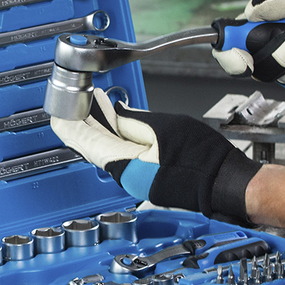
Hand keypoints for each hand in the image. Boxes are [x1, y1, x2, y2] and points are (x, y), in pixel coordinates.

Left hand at [50, 89, 259, 223]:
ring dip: (100, 127)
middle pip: (93, 146)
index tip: (59, 110)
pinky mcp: (146, 178)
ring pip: (107, 150)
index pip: (85, 141)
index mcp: (125, 165)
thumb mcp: (163, 128)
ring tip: (97, 105)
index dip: (69, 123)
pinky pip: (121, 155)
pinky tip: (118, 123)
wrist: (225, 184)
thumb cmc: (202, 160)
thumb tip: (115, 113)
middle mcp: (126, 177)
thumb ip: (133, 120)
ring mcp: (136, 180)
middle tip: (80, 99)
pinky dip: (115, 137)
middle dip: (84, 121)